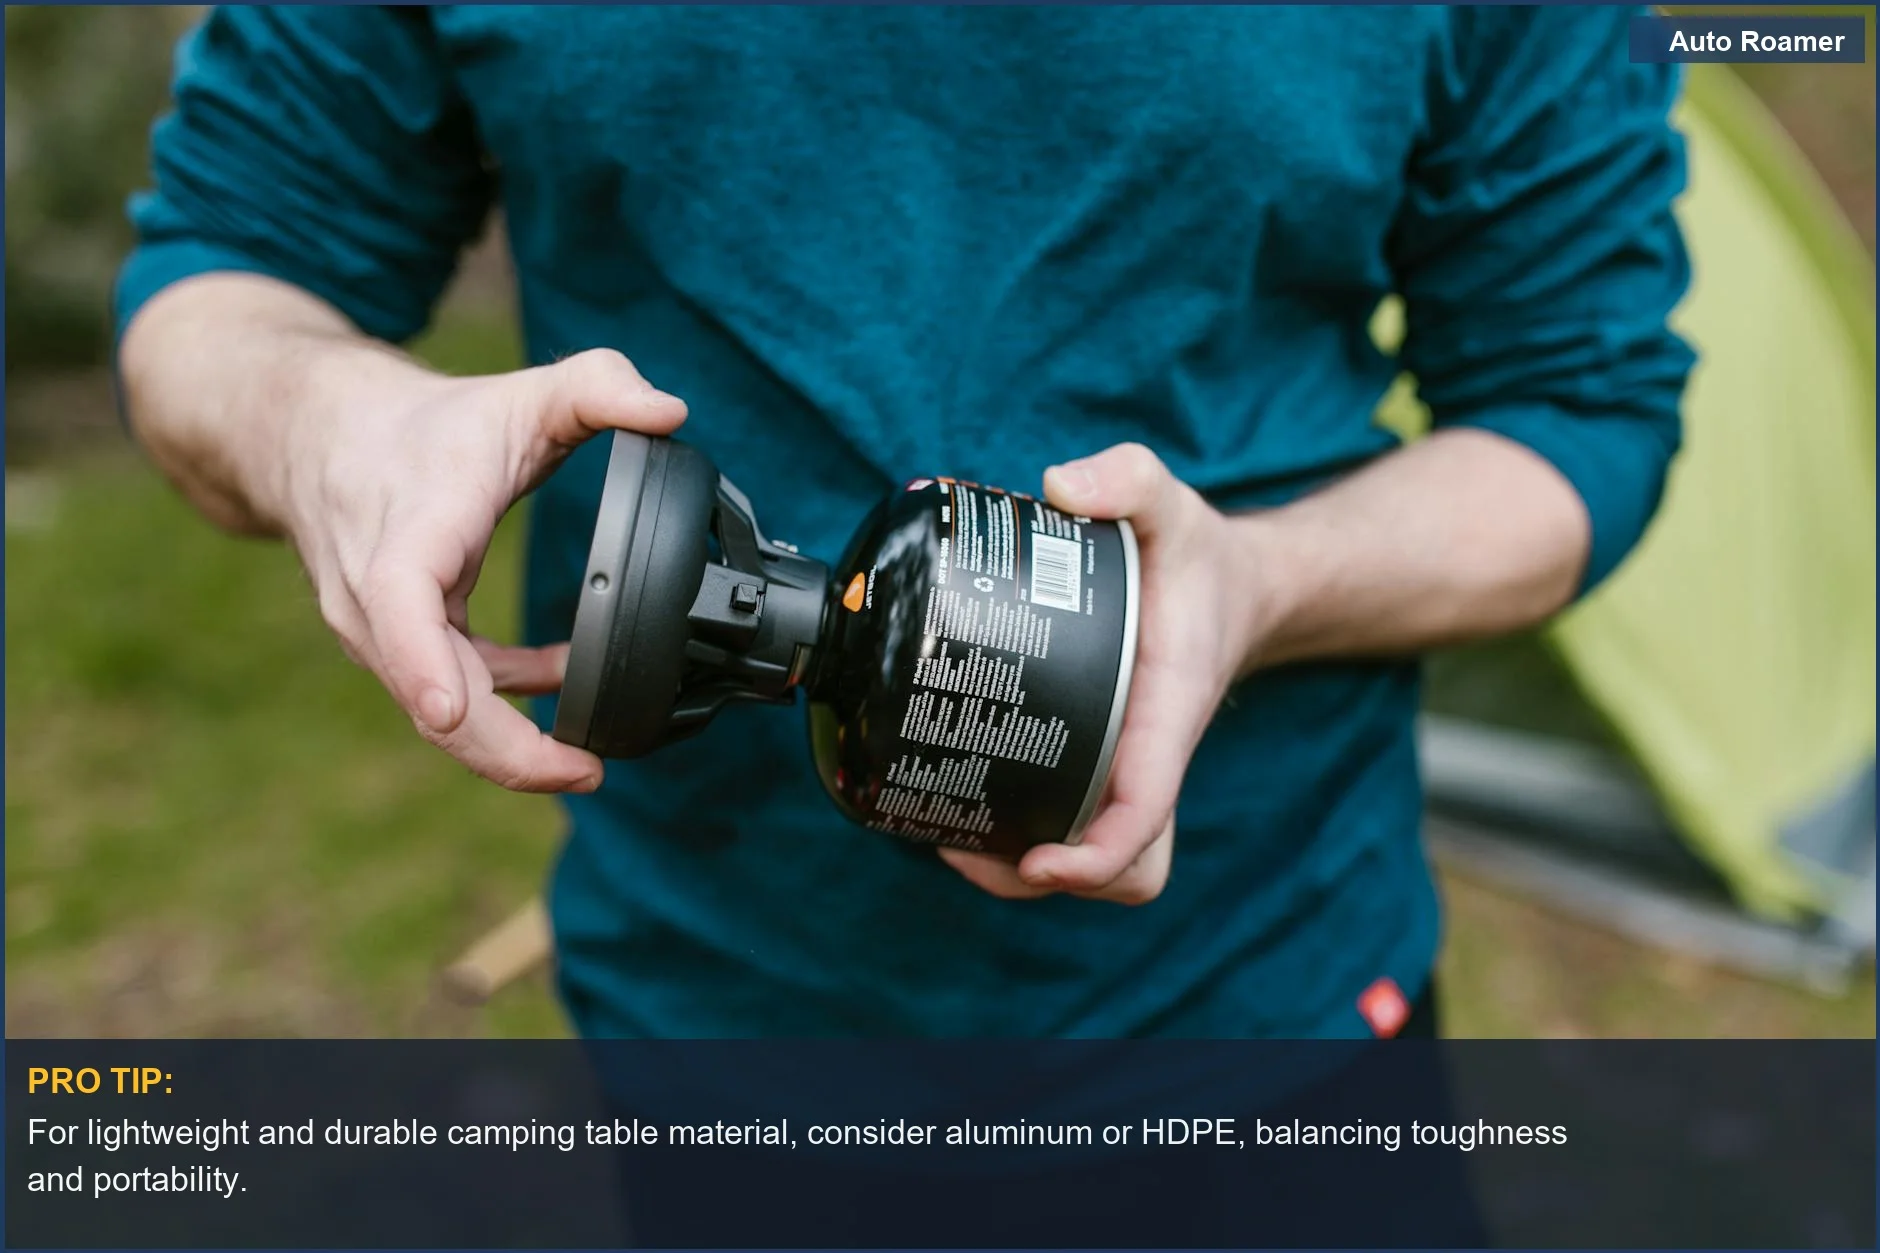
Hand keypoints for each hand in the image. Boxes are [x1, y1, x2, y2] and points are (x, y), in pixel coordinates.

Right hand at [278, 347, 686, 792]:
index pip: (400, 601)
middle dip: (499, 748)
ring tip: (585, 762)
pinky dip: (504, 701)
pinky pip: (448, 694)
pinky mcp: (393, 647)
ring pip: (435, 708)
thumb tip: (671, 412)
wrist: (320, 435)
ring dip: (508, 741)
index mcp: (407, 530)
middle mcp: (374, 593)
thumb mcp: (521, 391)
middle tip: (584, 773)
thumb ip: (600, 386)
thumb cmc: (426, 422)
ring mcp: (376, 630)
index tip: (450, 711)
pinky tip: (561, 685)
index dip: (422, 662)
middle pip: (425, 690)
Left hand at [939, 444, 1268, 903]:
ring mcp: (1130, 770)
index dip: (1094, 855)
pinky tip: (966, 809)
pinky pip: (1078, 830)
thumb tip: (1060, 485)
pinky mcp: (1105, 765)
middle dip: (1051, 881)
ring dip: (1028, 875)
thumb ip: (1128, 477)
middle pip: (1125, 869)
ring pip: (1101, 864)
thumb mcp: (1170, 500)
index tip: (1037, 860)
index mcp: (1170, 711)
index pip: (1144, 810)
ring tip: (950, 840)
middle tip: (965, 846)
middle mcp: (1152, 757)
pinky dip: (1029, 842)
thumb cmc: (1199, 556)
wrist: (1238, 587)